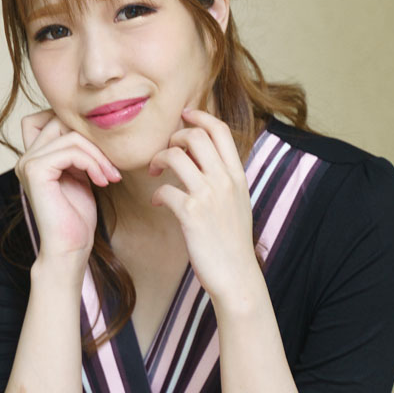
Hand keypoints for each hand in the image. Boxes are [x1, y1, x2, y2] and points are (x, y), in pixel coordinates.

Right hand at [17, 109, 120, 261]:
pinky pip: (71, 150)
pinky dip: (93, 163)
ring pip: (70, 136)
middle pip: (59, 120)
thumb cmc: (76, 218)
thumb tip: (90, 126)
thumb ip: (77, 152)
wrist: (70, 248)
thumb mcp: (80, 175)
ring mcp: (27, 163)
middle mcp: (25, 158)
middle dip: (91, 139)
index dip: (74, 126)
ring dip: (98, 155)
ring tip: (110, 176)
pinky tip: (103, 181)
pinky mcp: (36, 171)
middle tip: (110, 165)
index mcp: (34, 158)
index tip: (99, 152)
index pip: (48, 118)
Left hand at [148, 109, 259, 301]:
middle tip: (166, 153)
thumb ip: (223, 179)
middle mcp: (225, 180)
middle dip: (173, 139)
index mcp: (238, 175)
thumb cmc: (232, 241)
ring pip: (176, 156)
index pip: (220, 130)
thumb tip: (202, 159)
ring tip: (155, 173)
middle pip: (195, 136)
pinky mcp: (191, 214)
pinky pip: (165, 189)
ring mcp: (209, 196)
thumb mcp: (237, 203)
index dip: (199, 117)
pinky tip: (158, 203)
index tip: (183, 116)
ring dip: (158, 160)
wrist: (237, 275)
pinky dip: (157, 194)